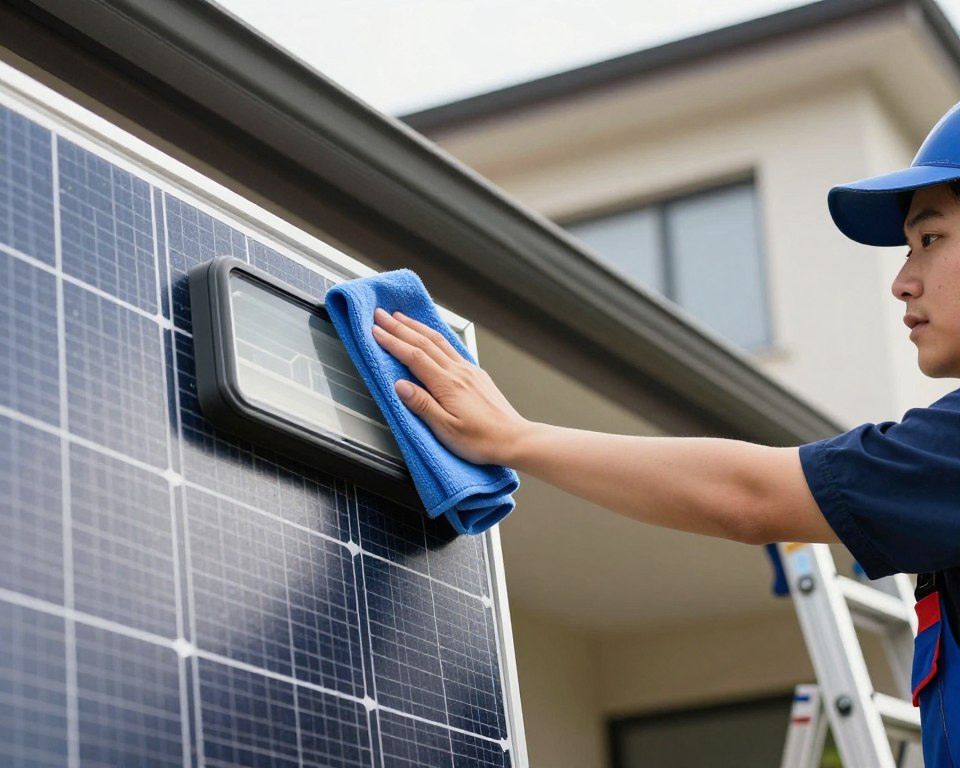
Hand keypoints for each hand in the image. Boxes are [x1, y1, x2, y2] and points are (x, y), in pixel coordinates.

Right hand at [371, 308, 527, 465]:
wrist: (514, 439)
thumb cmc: (482, 440)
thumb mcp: (446, 429)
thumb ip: (422, 405)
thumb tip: (400, 385)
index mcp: (448, 384)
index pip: (414, 356)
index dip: (393, 342)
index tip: (375, 331)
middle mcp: (459, 372)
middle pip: (424, 342)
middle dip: (400, 327)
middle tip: (381, 314)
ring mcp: (469, 370)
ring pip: (439, 341)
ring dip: (417, 327)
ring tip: (401, 317)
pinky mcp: (476, 374)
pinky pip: (452, 347)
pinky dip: (436, 336)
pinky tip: (432, 335)